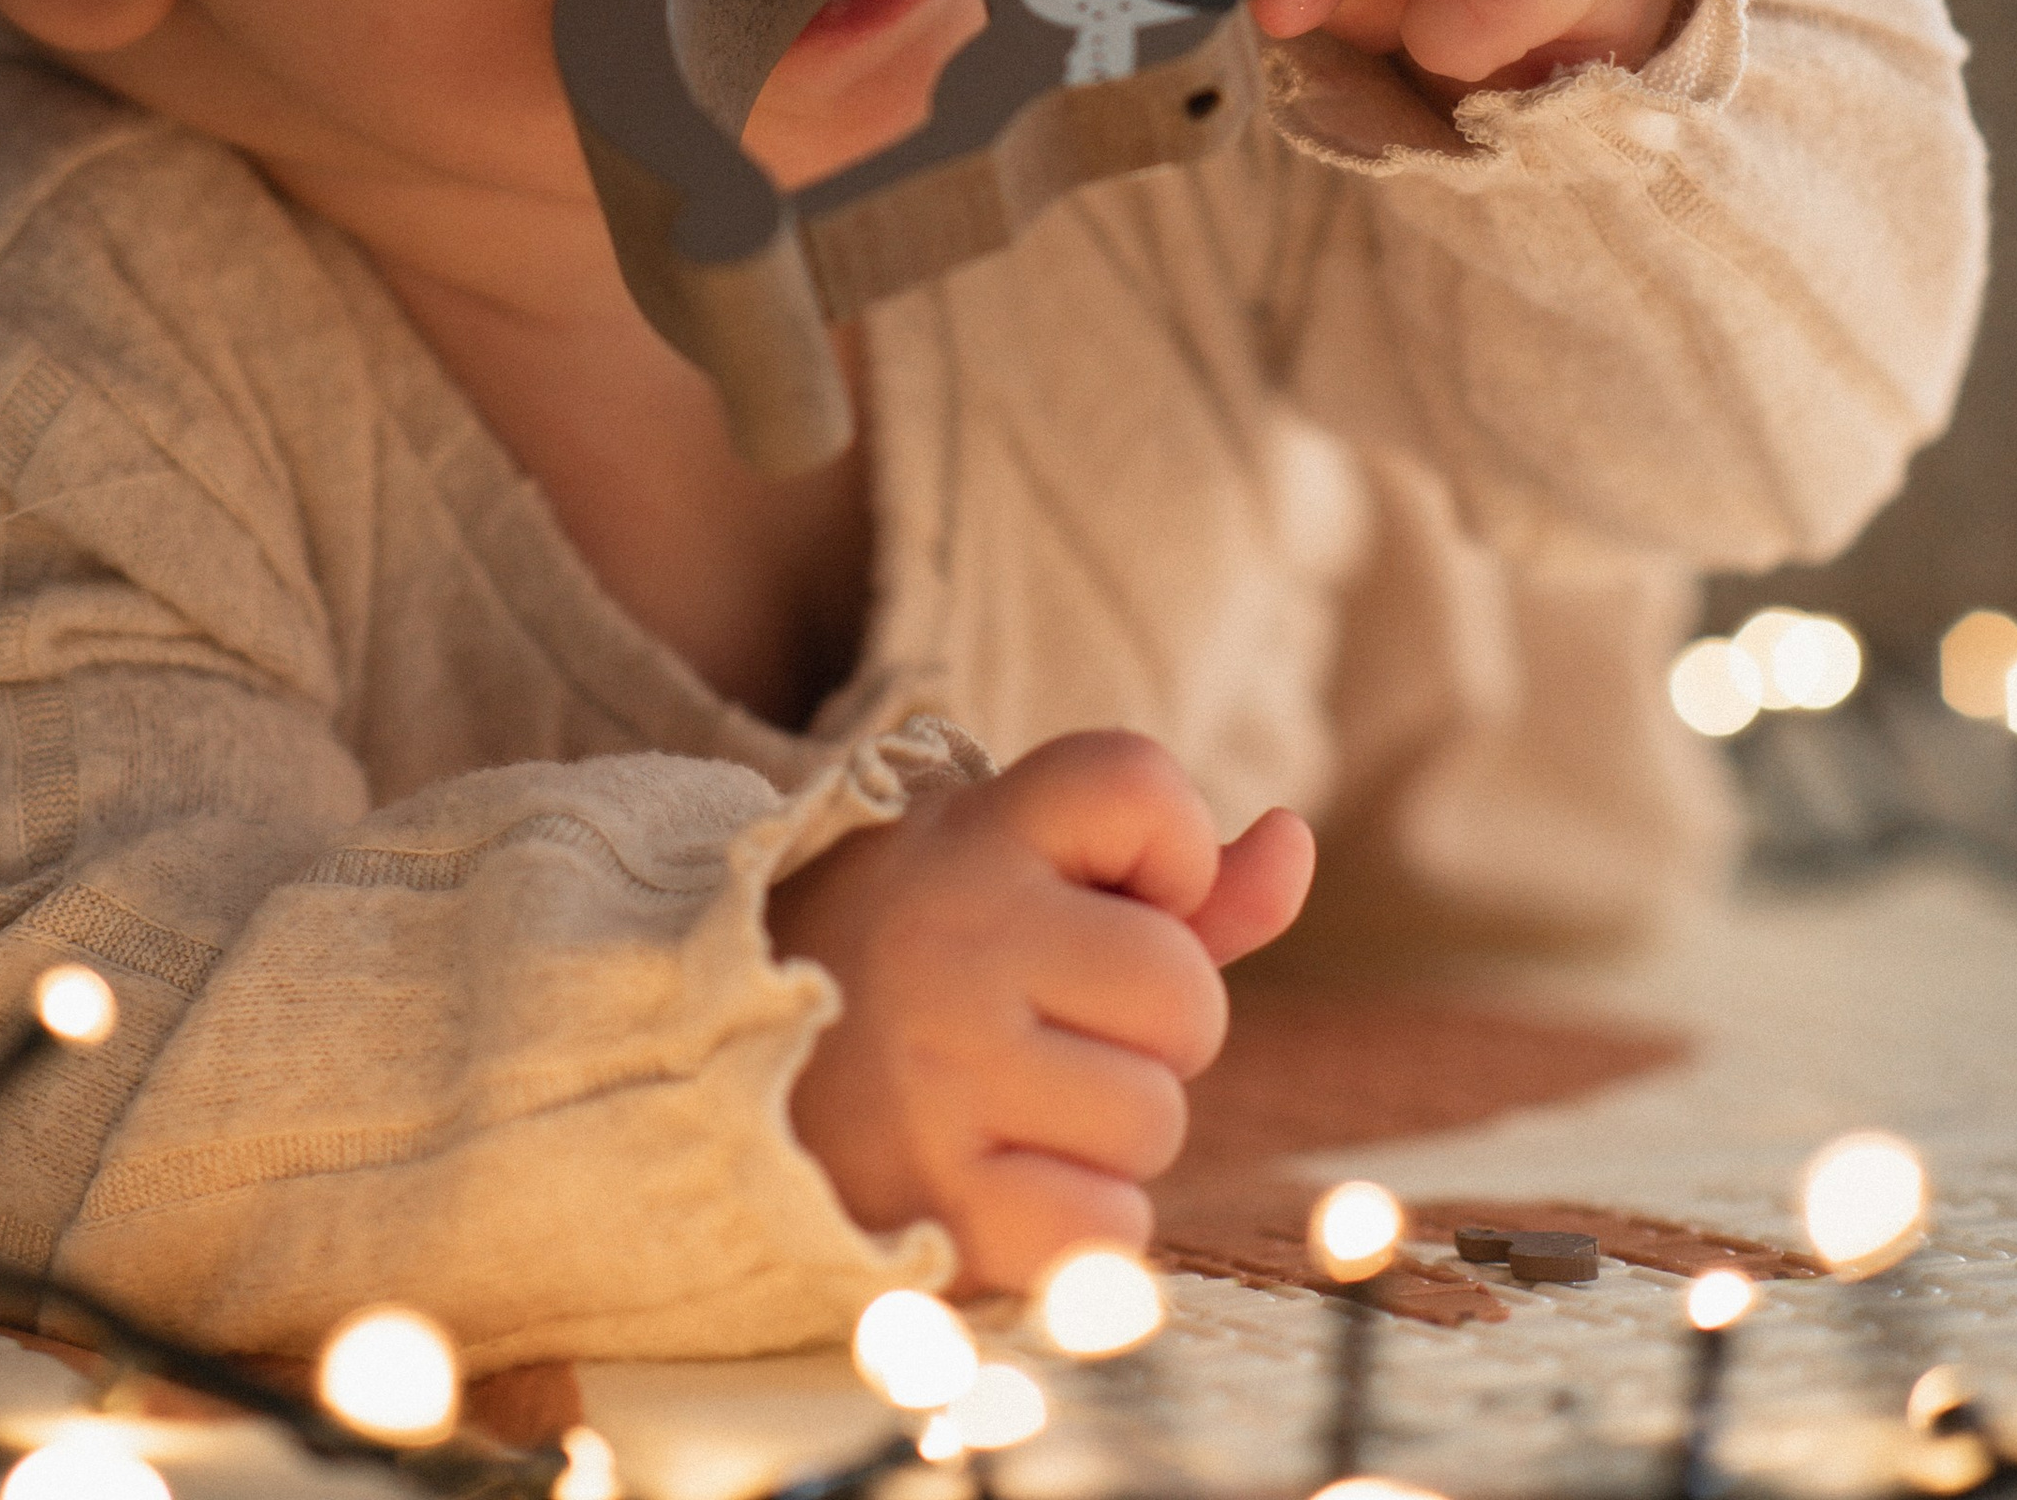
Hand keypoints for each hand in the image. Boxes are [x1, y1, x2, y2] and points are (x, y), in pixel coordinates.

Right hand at [766, 730, 1313, 1288]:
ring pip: (1156, 1120)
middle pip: (1184, 991)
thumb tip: (1296, 844)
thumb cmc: (918, 968)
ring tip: (1019, 1106)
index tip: (1116, 890)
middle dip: (1154, 1032)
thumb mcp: (1017, 879)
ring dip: (1115, 1135)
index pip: (1140, 785)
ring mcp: (946, 1068)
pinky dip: (1084, 1230)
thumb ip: (1172, 876)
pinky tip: (1010, 1185)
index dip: (1171, 848)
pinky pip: (1110, 1230)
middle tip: (1059, 1028)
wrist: (720, 1080)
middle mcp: (960, 934)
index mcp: (979, 834)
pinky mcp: (941, 1200)